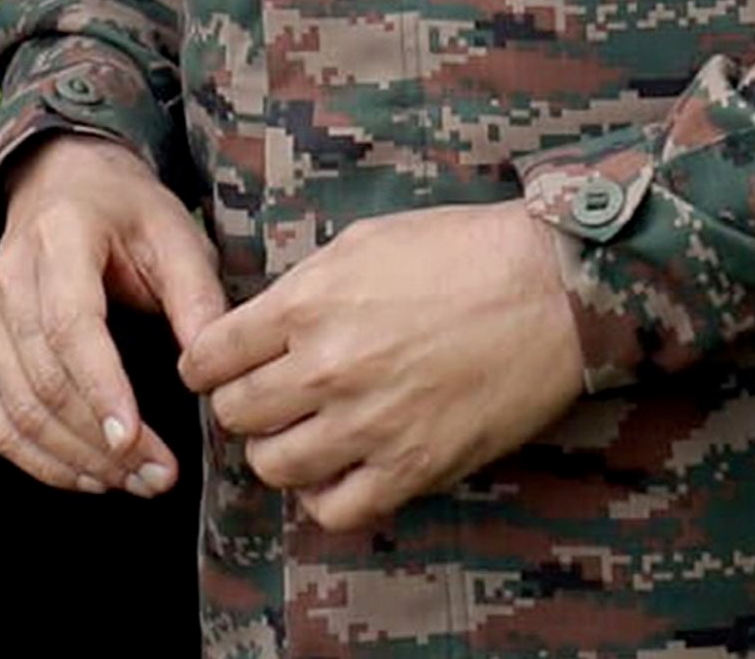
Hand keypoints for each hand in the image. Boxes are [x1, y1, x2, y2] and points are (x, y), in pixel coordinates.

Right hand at [0, 134, 226, 499]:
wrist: (62, 182)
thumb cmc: (127, 212)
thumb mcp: (177, 235)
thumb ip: (197, 299)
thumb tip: (214, 374)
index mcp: (59, 238)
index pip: (69, 325)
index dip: (100, 390)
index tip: (137, 441)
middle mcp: (9, 276)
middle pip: (41, 377)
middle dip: (99, 441)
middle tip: (160, 478)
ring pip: (16, 406)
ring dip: (73, 459)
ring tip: (135, 483)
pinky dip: (37, 459)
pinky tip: (86, 477)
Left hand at [180, 200, 583, 534]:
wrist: (552, 290)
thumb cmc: (462, 253)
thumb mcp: (359, 244)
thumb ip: (300, 290)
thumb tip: (261, 323)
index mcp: (305, 306)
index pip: (208, 357)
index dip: (203, 365)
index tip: (214, 369)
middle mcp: (328, 370)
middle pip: (234, 414)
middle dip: (238, 406)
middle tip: (262, 400)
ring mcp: (372, 424)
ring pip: (274, 466)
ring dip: (277, 453)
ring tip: (299, 436)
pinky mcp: (417, 466)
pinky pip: (339, 509)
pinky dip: (327, 497)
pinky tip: (340, 471)